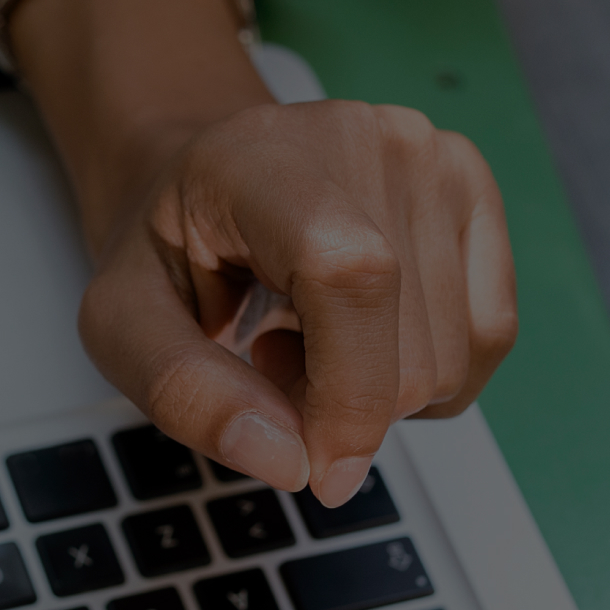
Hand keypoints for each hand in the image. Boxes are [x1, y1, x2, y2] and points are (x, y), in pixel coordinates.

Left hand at [11, 0, 516, 506]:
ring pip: (454, 358)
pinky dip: (431, 370)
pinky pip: (489, 335)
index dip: (347, 395)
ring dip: (380, 390)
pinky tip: (365, 334)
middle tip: (270, 363)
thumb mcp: (120, 324)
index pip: (352, 276)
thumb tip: (288, 459)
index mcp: (267, 160)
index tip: (317, 468)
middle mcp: (370, 142)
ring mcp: (437, 159)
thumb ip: (182, 392)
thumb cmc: (168, 246)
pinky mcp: (475, 191)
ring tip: (308, 336)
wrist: (205, 176)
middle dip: (342, 408)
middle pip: (410, 351)